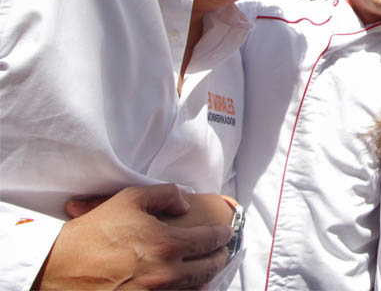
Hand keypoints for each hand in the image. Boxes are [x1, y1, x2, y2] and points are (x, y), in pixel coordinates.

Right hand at [37, 184, 232, 289]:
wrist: (58, 267)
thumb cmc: (94, 231)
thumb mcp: (129, 199)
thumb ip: (165, 194)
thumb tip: (185, 204)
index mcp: (167, 244)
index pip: (209, 241)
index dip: (222, 235)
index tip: (226, 232)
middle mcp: (166, 273)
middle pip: (208, 268)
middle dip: (220, 257)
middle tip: (222, 251)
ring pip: (196, 289)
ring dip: (206, 278)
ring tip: (209, 270)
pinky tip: (189, 287)